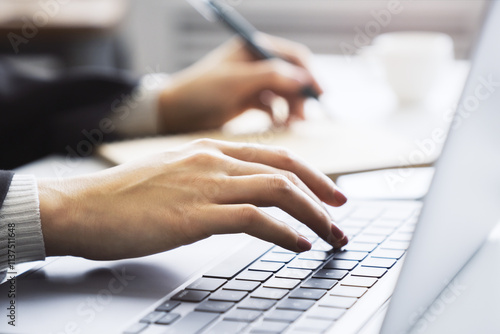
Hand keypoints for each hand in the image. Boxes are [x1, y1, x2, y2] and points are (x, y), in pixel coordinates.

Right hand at [38, 139, 346, 260]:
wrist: (79, 207)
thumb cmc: (122, 197)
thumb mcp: (174, 177)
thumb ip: (209, 180)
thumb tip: (239, 198)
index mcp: (209, 151)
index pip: (276, 157)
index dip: (311, 175)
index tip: (331, 193)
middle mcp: (213, 162)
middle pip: (286, 172)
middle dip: (322, 196)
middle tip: (342, 218)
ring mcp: (204, 186)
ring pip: (278, 192)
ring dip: (312, 217)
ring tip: (330, 236)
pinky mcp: (193, 215)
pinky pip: (253, 218)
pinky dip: (283, 232)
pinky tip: (298, 245)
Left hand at [157, 34, 322, 132]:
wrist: (175, 112)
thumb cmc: (200, 90)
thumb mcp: (237, 81)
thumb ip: (271, 76)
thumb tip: (304, 79)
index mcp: (254, 48)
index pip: (293, 56)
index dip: (309, 74)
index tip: (320, 94)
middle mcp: (257, 63)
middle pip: (292, 77)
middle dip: (300, 96)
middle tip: (303, 118)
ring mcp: (254, 82)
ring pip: (284, 93)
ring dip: (291, 108)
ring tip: (290, 124)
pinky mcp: (249, 100)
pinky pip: (273, 106)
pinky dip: (278, 115)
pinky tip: (277, 125)